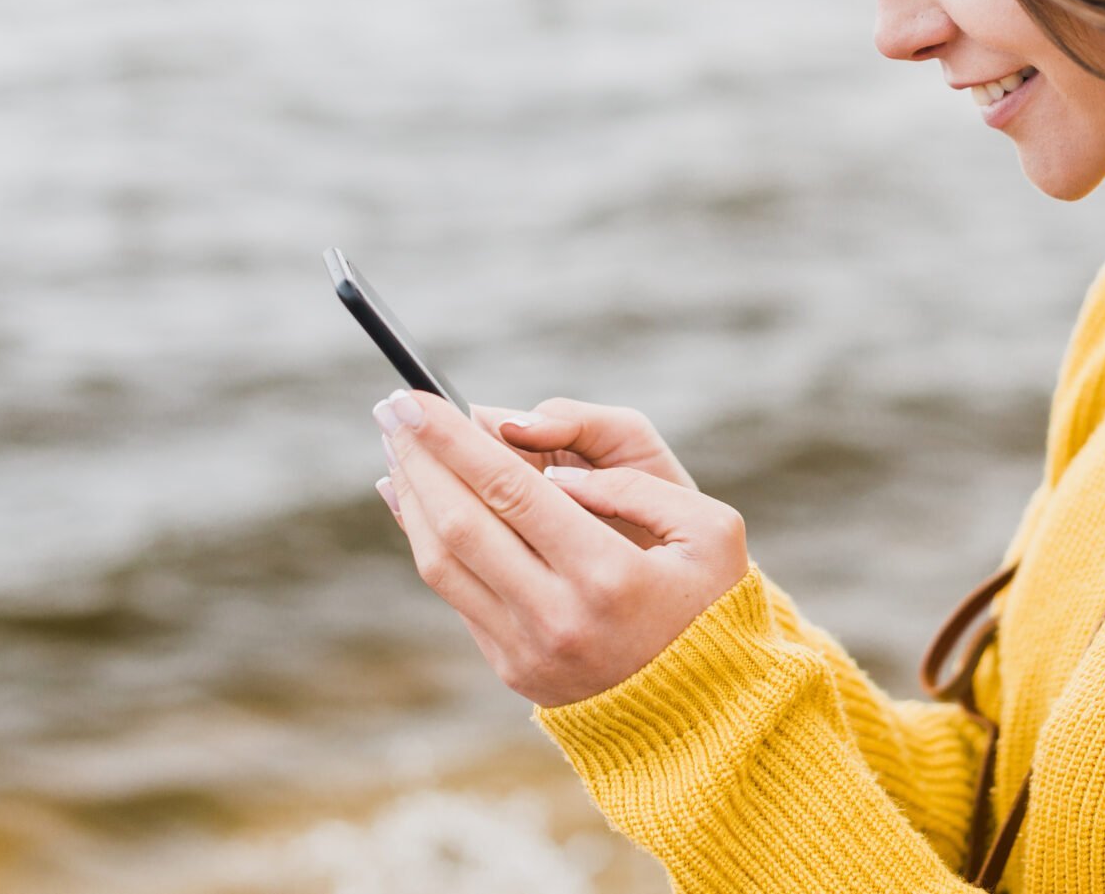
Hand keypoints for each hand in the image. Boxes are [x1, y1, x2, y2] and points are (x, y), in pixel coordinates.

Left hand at [371, 389, 748, 707]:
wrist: (710, 708)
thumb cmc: (713, 601)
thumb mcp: (709, 529)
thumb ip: (632, 486)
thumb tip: (549, 474)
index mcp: (608, 576)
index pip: (509, 490)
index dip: (453, 439)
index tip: (413, 396)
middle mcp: (557, 617)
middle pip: (460, 523)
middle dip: (419, 457)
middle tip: (391, 406)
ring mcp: (527, 650)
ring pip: (442, 563)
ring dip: (412, 497)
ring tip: (397, 446)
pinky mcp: (511, 668)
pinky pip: (455, 592)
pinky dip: (426, 539)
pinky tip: (418, 500)